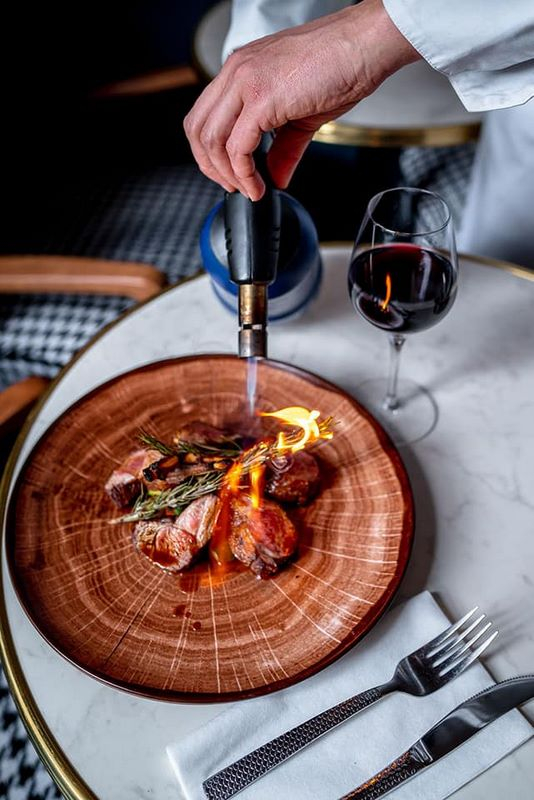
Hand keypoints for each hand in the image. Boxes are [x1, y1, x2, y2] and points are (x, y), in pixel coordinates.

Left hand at [184, 0, 418, 199]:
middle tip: (232, 187)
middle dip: (210, 166)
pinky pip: (237, 146)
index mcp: (241, 70)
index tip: (228, 173)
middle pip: (197, 128)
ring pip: (211, 139)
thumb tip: (276, 177)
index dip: (210, 152)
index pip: (205, 115)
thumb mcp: (302, 114)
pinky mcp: (262, 98)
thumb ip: (283, 148)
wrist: (364, 45)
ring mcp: (246, 82)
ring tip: (248, 189)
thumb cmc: (340, 65)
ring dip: (226, 174)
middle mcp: (237, 72)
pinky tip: (259, 184)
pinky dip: (244, 173)